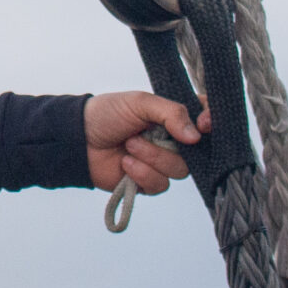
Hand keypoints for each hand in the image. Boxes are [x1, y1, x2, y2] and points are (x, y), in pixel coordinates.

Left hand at [85, 91, 205, 195]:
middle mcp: (174, 141)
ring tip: (128, 145)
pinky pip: (160, 185)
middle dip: (166, 146)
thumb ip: (171, 113)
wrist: (77, 138)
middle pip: (197, 153)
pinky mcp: (148, 182)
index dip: (210, 125)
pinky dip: (141, 174)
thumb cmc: (107, 114)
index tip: (203, 125)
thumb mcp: (139, 103)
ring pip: (179, 171)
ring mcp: (162, 163)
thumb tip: (196, 136)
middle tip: (140, 134)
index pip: (208, 121)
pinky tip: (125, 163)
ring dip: (150, 158)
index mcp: (175, 117)